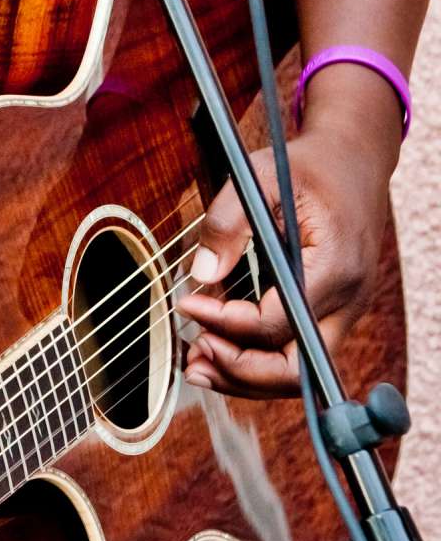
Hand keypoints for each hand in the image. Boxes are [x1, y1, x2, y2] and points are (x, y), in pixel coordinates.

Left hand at [181, 120, 392, 399]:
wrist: (352, 163)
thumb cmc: (306, 168)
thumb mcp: (259, 177)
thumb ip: (228, 222)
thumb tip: (201, 273)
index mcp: (334, 266)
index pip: (275, 323)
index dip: (225, 323)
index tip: (188, 303)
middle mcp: (348, 300)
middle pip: (295, 369)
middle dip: (239, 371)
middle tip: (194, 351)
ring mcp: (344, 312)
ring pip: (297, 372)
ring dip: (244, 377)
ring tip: (196, 363)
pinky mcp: (332, 315)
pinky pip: (297, 355)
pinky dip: (258, 363)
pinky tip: (220, 352)